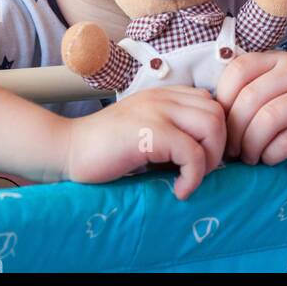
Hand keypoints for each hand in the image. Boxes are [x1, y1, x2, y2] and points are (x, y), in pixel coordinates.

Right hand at [63, 86, 225, 200]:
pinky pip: (192, 153)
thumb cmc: (105, 150)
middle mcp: (164, 97)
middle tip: (198, 173)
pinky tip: (178, 191)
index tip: (203, 161)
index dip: (215, 134)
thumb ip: (172, 133)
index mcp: (164, 95)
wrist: (67, 150)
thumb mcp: (145, 133)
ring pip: (212, 126)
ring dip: (209, 160)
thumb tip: (207, 157)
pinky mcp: (150, 131)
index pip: (212, 103)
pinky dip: (193, 178)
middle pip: (219, 112)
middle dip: (218, 147)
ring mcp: (157, 111)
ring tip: (189, 179)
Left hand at [215, 50, 286, 164]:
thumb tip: (211, 116)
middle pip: (250, 99)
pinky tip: (271, 159)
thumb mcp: (281, 88)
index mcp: (280, 59)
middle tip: (232, 151)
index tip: (221, 125)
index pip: (238, 70)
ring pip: (267, 120)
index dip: (223, 100)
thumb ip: (252, 92)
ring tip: (250, 157)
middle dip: (234, 131)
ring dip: (251, 146)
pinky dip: (272, 155)